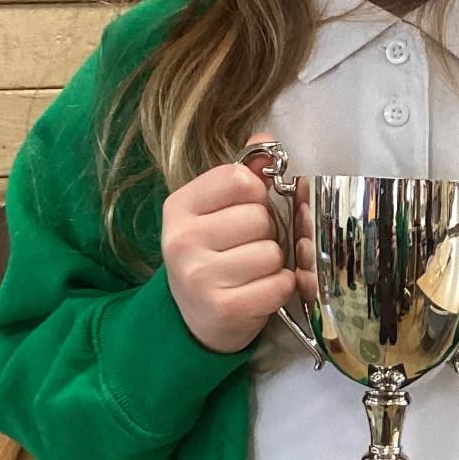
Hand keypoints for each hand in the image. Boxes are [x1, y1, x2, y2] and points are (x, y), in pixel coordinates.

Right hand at [162, 137, 294, 354]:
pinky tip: (258, 291)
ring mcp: (199, 276)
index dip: (256, 194)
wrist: (193, 318)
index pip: (239, 179)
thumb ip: (241, 174)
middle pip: (260, 217)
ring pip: (272, 252)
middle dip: (266, 232)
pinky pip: (279, 284)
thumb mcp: (216, 210)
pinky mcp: (223, 308)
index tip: (245, 210)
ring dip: (273, 263)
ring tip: (252, 271)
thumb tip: (266, 141)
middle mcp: (182, 240)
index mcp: (179, 206)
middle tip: (248, 247)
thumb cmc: (212, 255)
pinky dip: (279, 288)